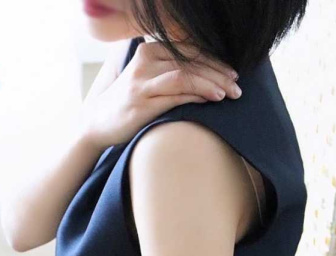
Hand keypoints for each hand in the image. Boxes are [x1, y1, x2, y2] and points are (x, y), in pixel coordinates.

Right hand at [80, 39, 241, 151]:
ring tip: (230, 93)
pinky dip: (197, 95)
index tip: (232, 73)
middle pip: (190, 62)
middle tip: (238, 86)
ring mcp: (142, 83)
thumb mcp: (148, 80)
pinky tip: (213, 98)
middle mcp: (145, 63)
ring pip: (185, 76)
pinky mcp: (142, 104)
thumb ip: (169, 72)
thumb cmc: (128, 103)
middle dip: (218, 73)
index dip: (214, 60)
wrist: (98, 124)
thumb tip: (204, 74)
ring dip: (212, 83)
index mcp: (149, 52)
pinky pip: (175, 95)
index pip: (189, 51)